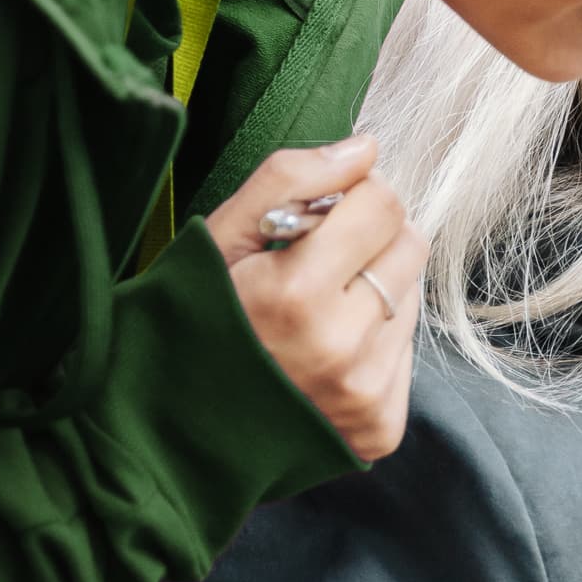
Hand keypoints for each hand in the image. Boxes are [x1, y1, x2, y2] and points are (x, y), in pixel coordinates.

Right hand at [204, 138, 427, 461]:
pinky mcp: (381, 424)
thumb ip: (290, 181)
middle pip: (409, 246)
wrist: (170, 433)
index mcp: (297, 294)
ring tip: (316, 313)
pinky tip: (326, 354)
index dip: (354, 196)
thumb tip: (367, 147)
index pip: (382, 204)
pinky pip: (406, 352)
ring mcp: (365, 392)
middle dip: (372, 237)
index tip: (320, 214)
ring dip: (376, 289)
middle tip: (321, 259)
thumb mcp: (218, 241)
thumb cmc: (190, 324)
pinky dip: (376, 340)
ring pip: (411, 296)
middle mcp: (342, 348)